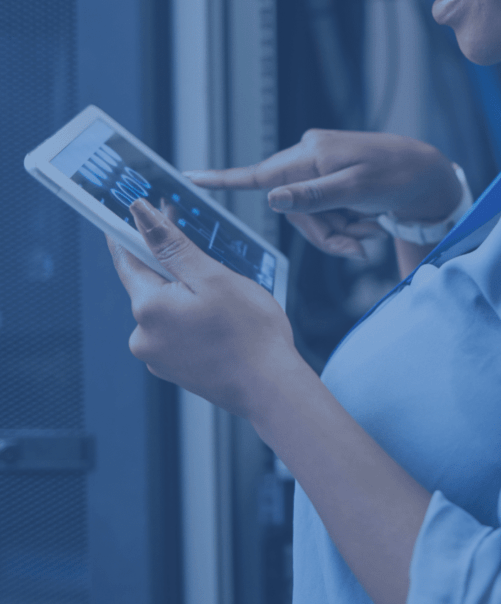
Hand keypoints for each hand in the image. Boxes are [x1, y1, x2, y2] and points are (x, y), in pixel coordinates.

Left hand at [106, 197, 298, 422]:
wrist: (271, 389)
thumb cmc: (251, 335)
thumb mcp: (213, 277)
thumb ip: (171, 245)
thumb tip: (141, 214)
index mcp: (149, 307)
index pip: (126, 258)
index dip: (132, 232)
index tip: (137, 214)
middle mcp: (144, 335)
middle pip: (148, 284)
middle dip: (172, 267)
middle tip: (204, 258)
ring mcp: (157, 356)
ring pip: (164, 308)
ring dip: (185, 296)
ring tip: (223, 301)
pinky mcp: (172, 368)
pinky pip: (174, 331)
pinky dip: (191, 319)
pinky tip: (218, 322)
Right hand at [184, 130, 462, 259]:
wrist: (428, 175)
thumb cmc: (398, 176)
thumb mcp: (358, 189)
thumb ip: (314, 196)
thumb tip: (273, 198)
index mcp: (310, 154)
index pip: (258, 173)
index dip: (221, 180)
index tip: (188, 178)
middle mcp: (309, 160)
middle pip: (294, 214)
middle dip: (326, 234)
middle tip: (361, 242)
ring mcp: (320, 174)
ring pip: (312, 222)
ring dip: (342, 235)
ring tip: (373, 228)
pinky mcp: (330, 187)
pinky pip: (327, 219)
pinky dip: (348, 229)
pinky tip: (372, 224)